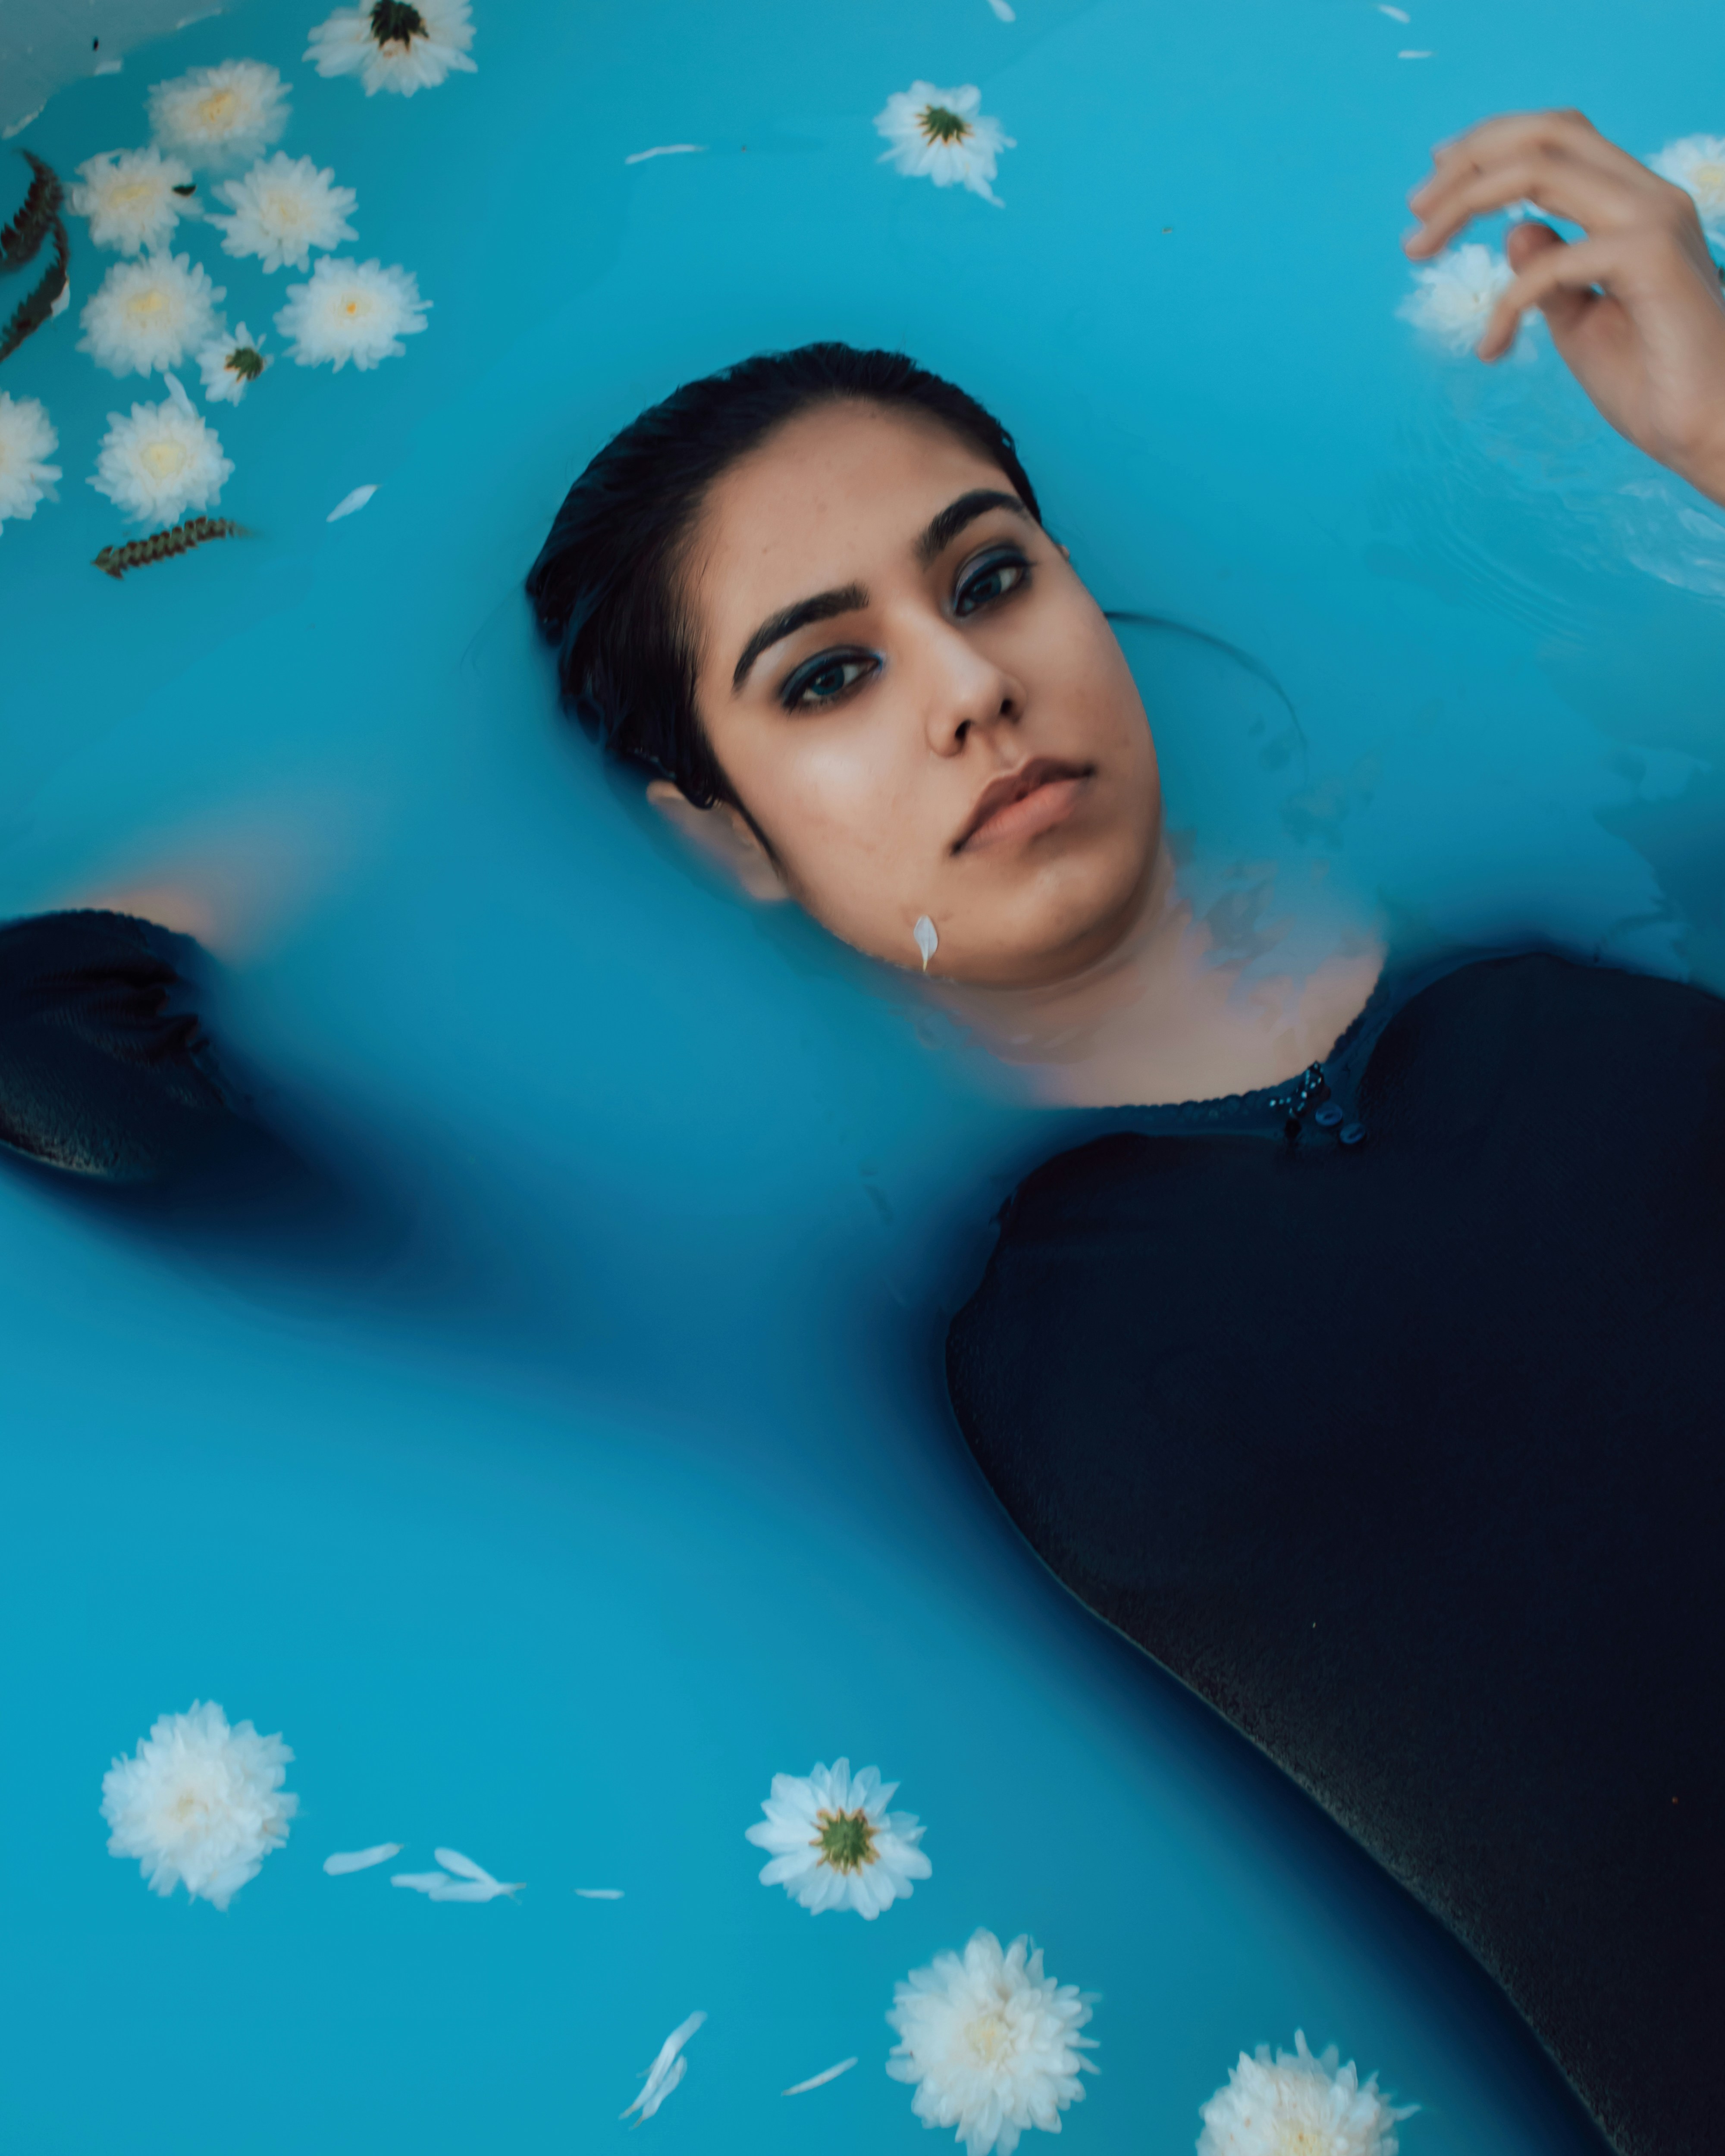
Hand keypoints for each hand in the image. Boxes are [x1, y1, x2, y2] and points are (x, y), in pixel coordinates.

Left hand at [1404, 109, 1724, 505]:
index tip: (1433, 180)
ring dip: (1463, 204)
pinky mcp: (1648, 256)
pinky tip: (1490, 351)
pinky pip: (1546, 265)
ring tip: (1417, 249)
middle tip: (1413, 207)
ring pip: (1538, 170)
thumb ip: (1551, 275)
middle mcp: (1649, 196)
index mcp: (1635, 204)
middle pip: (1545, 133)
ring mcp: (1653, 219)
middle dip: (1467, 159)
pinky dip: (1502, 307)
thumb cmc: (1655, 383)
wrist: (1711, 429)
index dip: (1490, 145)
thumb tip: (1515, 232)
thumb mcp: (1583, 323)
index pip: (1559, 137)